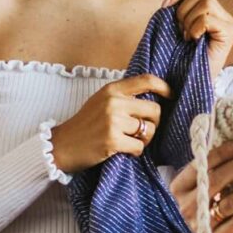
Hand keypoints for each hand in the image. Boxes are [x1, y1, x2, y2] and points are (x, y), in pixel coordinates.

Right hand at [49, 73, 168, 172]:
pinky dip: (135, 151)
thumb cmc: (84, 124)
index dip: (164, 87)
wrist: (62, 145)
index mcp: (112, 89)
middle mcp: (114, 102)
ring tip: (130, 141)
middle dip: (153, 123)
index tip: (170, 95)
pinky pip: (139, 146)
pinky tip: (123, 150)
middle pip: (155, 110)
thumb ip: (123, 96)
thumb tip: (153, 97)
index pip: (147, 80)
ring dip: (144, 139)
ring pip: (149, 130)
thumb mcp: (101, 100)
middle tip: (142, 130)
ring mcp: (113, 121)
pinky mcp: (113, 140)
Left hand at [167, 0, 232, 70]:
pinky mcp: (229, 33)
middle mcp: (224, 14)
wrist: (187, 81)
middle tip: (179, 30)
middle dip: (182, 9)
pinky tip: (194, 41)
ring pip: (204, 3)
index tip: (165, 6)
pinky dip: (195, 29)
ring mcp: (229, 23)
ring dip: (188, 21)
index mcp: (212, 9)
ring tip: (187, 37)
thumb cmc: (181, 55)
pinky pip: (207, 18)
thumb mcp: (175, 22)